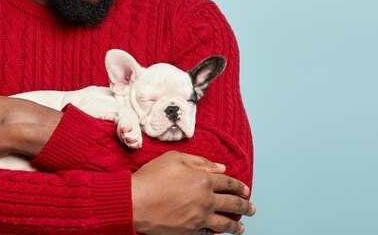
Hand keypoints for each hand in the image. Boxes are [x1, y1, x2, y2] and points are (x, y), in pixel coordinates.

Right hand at [131, 151, 255, 234]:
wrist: (135, 201)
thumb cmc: (151, 178)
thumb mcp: (174, 158)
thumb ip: (199, 161)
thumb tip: (220, 168)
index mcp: (204, 180)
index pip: (229, 183)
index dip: (239, 186)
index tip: (245, 190)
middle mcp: (206, 200)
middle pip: (232, 204)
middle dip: (245, 206)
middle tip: (251, 208)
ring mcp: (199, 218)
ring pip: (225, 223)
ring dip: (236, 224)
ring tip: (241, 227)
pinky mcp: (190, 231)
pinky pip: (208, 233)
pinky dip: (215, 233)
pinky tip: (217, 232)